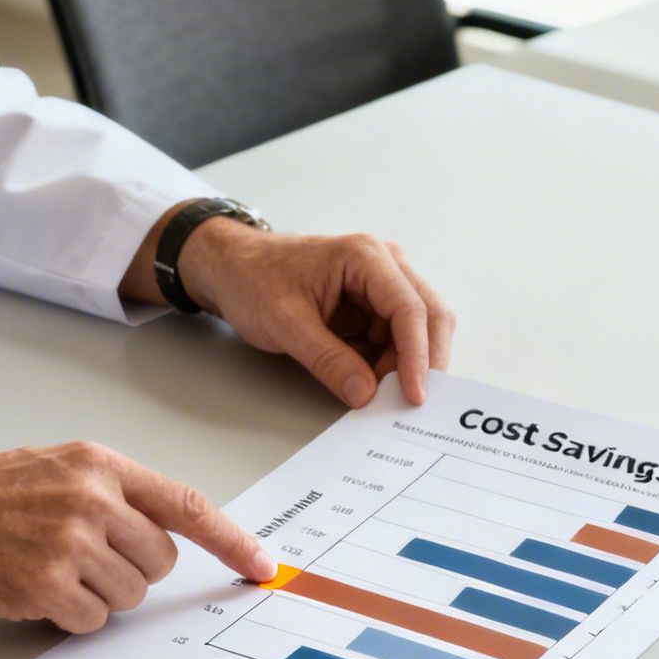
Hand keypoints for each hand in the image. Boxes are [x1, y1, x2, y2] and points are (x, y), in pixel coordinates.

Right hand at [0, 443, 277, 630]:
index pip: (187, 504)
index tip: (260, 565)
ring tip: (46, 569)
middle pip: (160, 562)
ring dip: (97, 596)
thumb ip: (112, 493)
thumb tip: (164, 531)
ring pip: (130, 596)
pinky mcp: (47, 585)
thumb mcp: (54, 469)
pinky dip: (68, 616)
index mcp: (99, 465)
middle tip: (81, 560)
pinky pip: (91, 620)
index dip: (231, 540)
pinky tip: (31, 590)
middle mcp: (92, 499)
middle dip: (132, 572)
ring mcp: (70, 543)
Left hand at [128, 213, 455, 407]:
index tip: (414, 394)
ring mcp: (380, 285)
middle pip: (428, 315)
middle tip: (414, 402)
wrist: (230, 269)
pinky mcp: (371, 306)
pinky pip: (394, 340)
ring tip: (386, 397)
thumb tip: (366, 393)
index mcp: (365, 256)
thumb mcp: (286, 324)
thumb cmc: (252, 279)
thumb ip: (328, 360)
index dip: (417, 355)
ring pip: (415, 331)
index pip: (409, 308)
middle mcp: (383, 264)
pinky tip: (376, 386)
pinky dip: (389, 365)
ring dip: (405, 366)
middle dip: (424, 361)